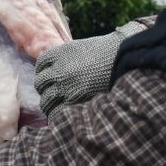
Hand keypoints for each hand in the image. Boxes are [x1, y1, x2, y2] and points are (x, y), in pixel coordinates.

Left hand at [34, 19, 151, 116]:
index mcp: (59, 53)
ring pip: (46, 101)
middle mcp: (58, 69)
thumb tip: (57, 71)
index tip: (50, 80)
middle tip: (53, 96)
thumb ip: (67, 59)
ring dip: (50, 106)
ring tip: (58, 109)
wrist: (126, 60)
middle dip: (46, 90)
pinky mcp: (74, 100)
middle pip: (40, 84)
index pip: (40, 65)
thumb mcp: (82, 48)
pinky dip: (58, 116)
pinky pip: (57, 112)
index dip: (45, 73)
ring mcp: (65, 86)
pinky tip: (64, 117)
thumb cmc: (108, 53)